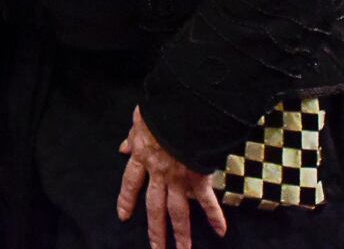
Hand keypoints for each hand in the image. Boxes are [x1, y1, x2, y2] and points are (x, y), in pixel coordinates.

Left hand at [116, 106, 227, 248]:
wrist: (184, 108)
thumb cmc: (162, 109)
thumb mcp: (140, 119)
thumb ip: (132, 136)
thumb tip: (122, 149)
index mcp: (143, 157)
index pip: (130, 183)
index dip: (126, 200)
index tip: (123, 216)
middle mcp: (159, 173)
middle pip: (154, 208)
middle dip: (155, 230)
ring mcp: (179, 178)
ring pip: (178, 212)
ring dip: (181, 234)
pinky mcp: (199, 177)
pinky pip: (207, 201)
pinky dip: (215, 216)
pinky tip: (221, 232)